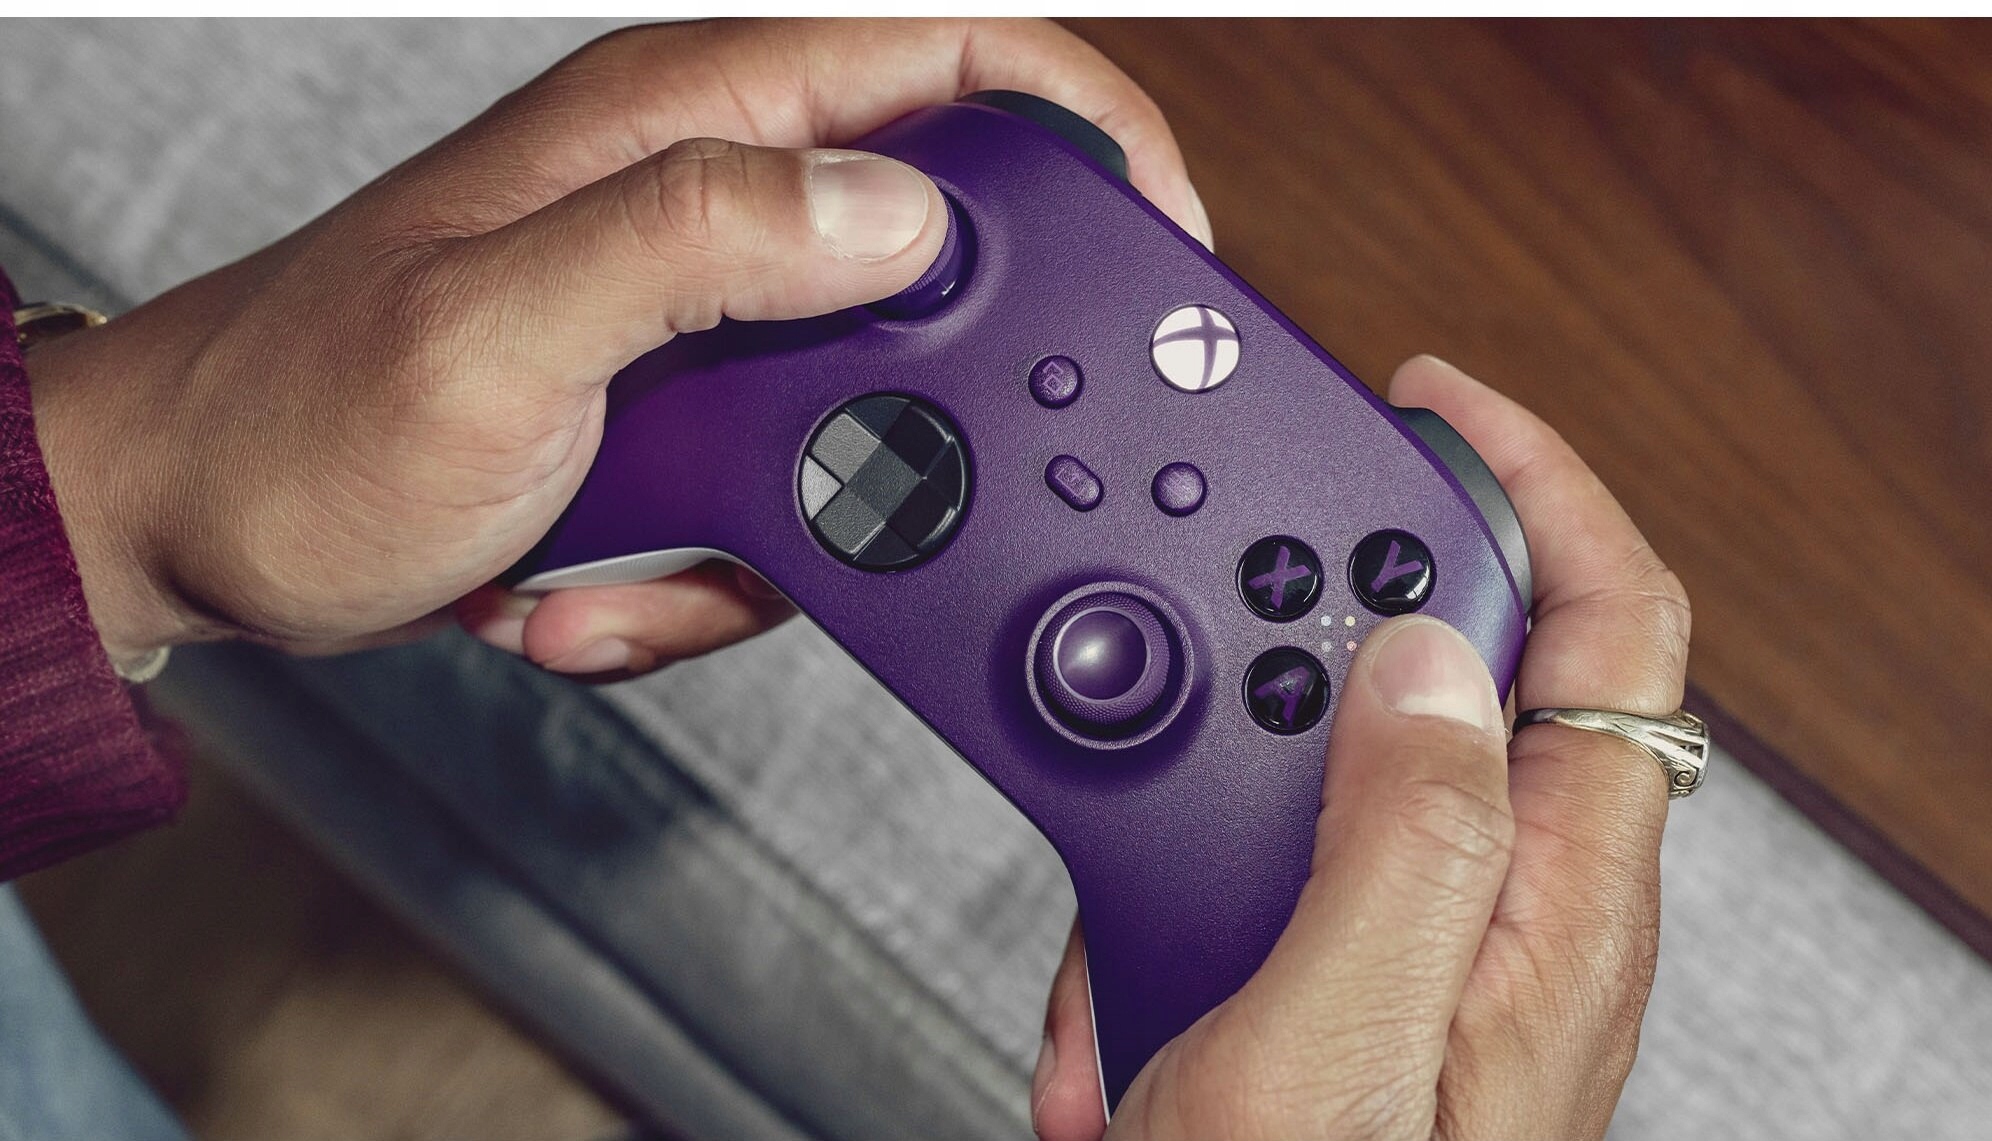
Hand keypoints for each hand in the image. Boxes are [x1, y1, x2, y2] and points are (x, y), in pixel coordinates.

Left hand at [24, 18, 1210, 675]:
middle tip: (882, 487)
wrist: (201, 533)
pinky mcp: (689, 417)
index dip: (1086, 132)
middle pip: (947, 253)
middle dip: (947, 403)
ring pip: (875, 414)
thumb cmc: (300, 420)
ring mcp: (705, 320)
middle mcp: (711, 202)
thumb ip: (698, 244)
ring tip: (642, 559)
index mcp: (686, 124)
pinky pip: (793, 502)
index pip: (951, 59)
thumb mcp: (500, 330)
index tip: (1162, 245)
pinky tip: (589, 582)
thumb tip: (896, 214)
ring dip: (802, 526)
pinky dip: (719, 576)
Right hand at [1032, 356, 1689, 1139]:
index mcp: (1548, 902)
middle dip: (1297, 641)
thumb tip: (1422, 655)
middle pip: (1441, 675)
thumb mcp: (1336, 1043)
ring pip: (1310, 782)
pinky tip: (1121, 1023)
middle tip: (1193, 637)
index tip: (1434, 402)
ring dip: (1188, 823)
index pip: (1609, 626)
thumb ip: (1397, 837)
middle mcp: (1500, 911)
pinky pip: (1249, 888)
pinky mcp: (1333, 991)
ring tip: (1124, 951)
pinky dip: (1158, 922)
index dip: (1535, 483)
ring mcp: (1413, 952)